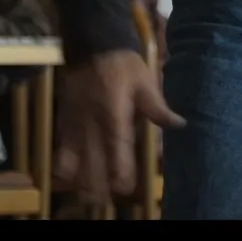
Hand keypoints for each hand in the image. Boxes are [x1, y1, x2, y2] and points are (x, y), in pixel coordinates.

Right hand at [54, 50, 185, 198]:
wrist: (92, 44)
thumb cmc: (123, 64)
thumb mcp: (145, 81)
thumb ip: (158, 107)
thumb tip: (180, 124)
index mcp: (114, 112)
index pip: (117, 147)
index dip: (119, 168)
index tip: (123, 186)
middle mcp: (92, 121)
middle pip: (92, 158)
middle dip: (98, 181)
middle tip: (105, 198)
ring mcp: (75, 121)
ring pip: (74, 156)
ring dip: (80, 178)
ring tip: (87, 195)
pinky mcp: (65, 119)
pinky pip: (61, 146)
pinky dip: (63, 164)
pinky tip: (65, 179)